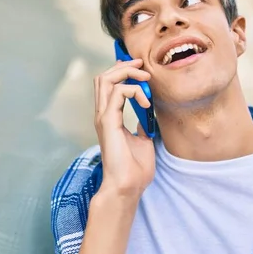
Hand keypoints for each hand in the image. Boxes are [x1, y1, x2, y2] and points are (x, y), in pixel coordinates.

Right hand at [93, 59, 155, 198]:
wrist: (127, 186)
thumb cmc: (134, 169)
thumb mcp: (144, 140)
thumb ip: (143, 125)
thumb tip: (149, 115)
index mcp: (109, 117)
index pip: (108, 84)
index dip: (123, 72)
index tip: (142, 71)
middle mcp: (103, 114)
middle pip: (104, 76)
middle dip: (124, 67)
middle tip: (143, 68)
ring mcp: (103, 117)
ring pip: (106, 79)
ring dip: (128, 73)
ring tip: (145, 79)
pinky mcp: (108, 122)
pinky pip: (119, 93)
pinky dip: (135, 91)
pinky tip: (146, 104)